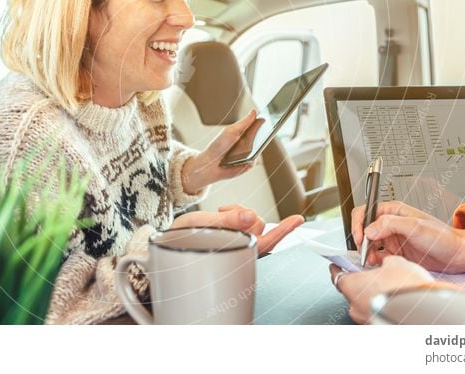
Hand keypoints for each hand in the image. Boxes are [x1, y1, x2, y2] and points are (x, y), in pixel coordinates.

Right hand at [171, 204, 303, 254]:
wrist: (165, 243)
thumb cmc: (180, 239)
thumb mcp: (200, 225)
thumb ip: (227, 220)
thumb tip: (252, 215)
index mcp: (236, 252)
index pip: (266, 240)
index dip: (284, 230)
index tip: (298, 219)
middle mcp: (241, 248)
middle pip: (259, 223)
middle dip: (244, 213)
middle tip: (221, 213)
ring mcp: (239, 241)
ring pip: (252, 218)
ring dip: (237, 212)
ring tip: (217, 215)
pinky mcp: (234, 234)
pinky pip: (243, 218)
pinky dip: (235, 212)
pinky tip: (221, 213)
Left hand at [181, 110, 258, 193]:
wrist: (210, 164)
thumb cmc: (218, 146)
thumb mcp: (231, 131)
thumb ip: (244, 123)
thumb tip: (254, 111)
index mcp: (245, 134)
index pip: (258, 127)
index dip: (264, 124)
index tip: (268, 119)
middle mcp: (248, 144)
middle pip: (261, 139)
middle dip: (263, 137)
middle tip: (262, 133)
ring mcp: (249, 155)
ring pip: (258, 151)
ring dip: (254, 149)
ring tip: (244, 149)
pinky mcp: (247, 165)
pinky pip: (253, 162)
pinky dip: (249, 160)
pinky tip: (241, 159)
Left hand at [329, 256, 433, 323]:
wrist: (425, 312)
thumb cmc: (406, 288)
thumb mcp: (396, 263)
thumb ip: (385, 261)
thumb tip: (387, 263)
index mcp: (352, 286)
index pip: (337, 276)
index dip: (339, 268)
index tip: (337, 265)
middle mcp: (355, 306)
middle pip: (351, 291)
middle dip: (359, 283)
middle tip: (370, 275)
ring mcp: (366, 320)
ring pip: (364, 304)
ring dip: (372, 296)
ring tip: (388, 289)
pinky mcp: (378, 327)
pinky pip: (375, 314)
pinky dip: (381, 306)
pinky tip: (394, 301)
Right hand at [352, 200, 464, 272]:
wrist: (457, 255)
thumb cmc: (442, 237)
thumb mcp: (415, 226)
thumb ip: (390, 224)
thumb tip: (369, 229)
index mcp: (393, 211)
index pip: (365, 212)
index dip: (358, 224)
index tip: (360, 238)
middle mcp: (390, 223)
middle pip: (364, 229)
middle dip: (362, 241)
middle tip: (365, 253)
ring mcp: (393, 238)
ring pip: (369, 243)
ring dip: (367, 252)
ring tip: (372, 260)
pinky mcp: (396, 251)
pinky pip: (378, 255)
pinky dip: (375, 260)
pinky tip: (380, 264)